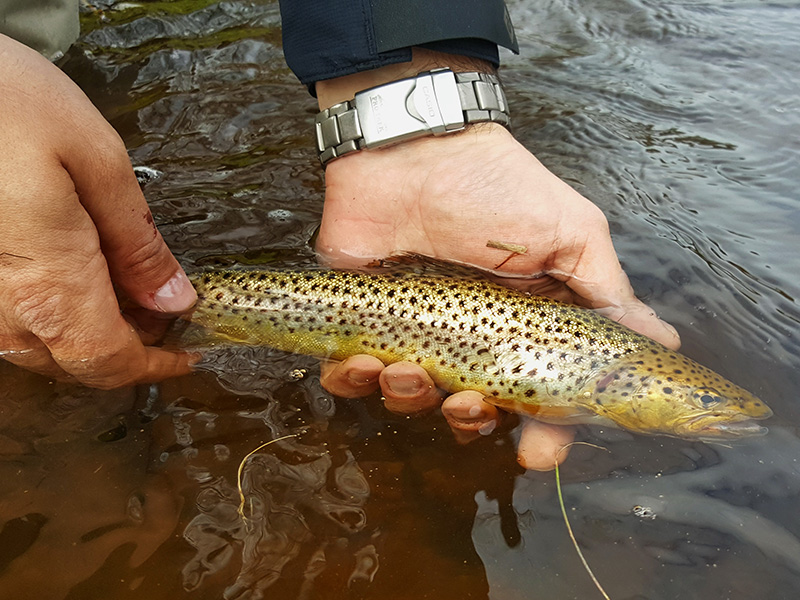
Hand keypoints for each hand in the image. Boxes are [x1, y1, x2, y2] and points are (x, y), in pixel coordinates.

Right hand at [0, 34, 195, 387]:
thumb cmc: (6, 102)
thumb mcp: (97, 160)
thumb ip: (138, 241)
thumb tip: (174, 298)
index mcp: (48, 283)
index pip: (109, 361)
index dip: (155, 366)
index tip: (187, 355)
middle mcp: (3, 305)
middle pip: (75, 364)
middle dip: (128, 350)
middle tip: (164, 311)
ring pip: (39, 349)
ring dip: (90, 335)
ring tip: (126, 291)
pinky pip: (9, 322)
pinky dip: (53, 316)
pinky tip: (74, 277)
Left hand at [311, 50, 680, 470]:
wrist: (412, 146)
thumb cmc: (495, 187)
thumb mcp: (569, 233)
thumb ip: (605, 293)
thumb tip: (661, 342)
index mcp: (522, 325)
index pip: (538, 396)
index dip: (543, 432)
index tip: (537, 455)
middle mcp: (469, 337)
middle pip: (472, 411)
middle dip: (469, 419)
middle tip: (467, 399)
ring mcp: (413, 331)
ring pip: (411, 400)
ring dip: (410, 397)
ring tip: (405, 366)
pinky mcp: (363, 320)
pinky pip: (350, 377)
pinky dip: (353, 381)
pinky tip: (362, 360)